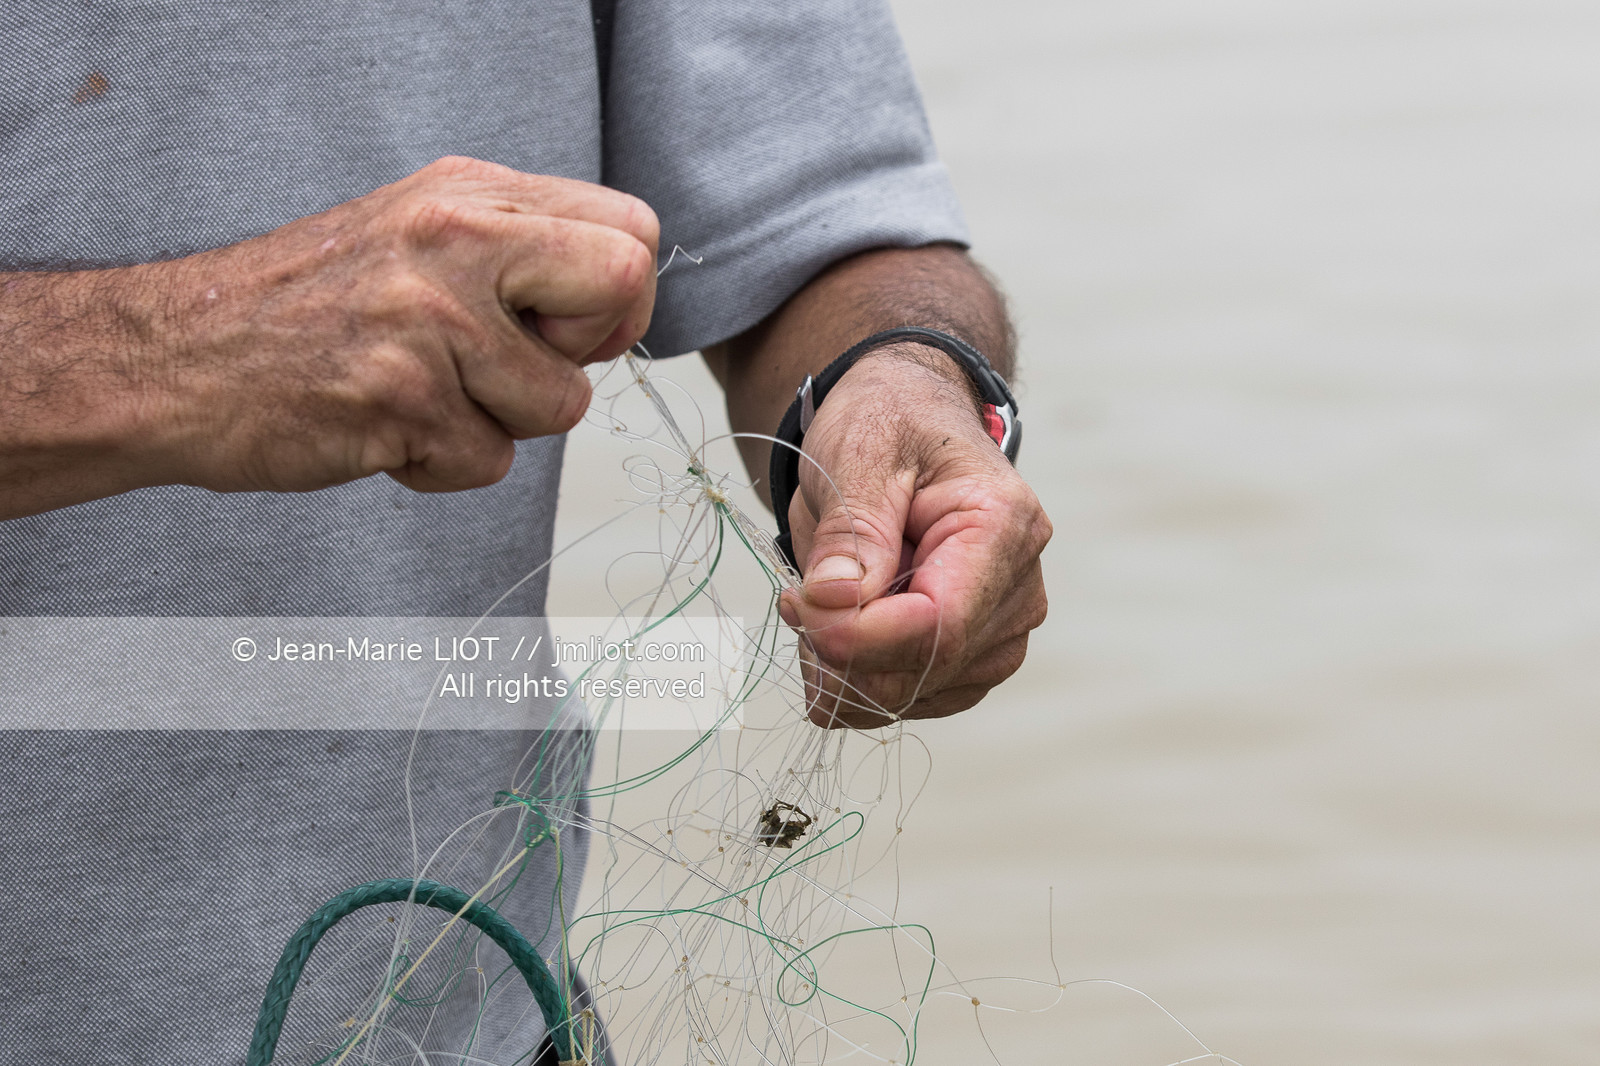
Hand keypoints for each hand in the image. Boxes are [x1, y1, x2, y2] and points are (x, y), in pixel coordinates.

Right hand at [119, 156, 655, 497]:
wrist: (175, 358)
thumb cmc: (303, 307)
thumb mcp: (415, 232)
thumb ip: (515, 249)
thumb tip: (617, 298)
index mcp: (468, 195)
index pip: (629, 228)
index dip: (618, 294)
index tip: (566, 326)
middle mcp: (456, 242)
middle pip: (621, 285)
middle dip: (586, 350)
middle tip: (516, 364)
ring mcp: (430, 321)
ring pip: (561, 404)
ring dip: (501, 423)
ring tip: (425, 396)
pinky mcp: (403, 401)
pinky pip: (490, 462)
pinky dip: (444, 465)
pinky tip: (386, 427)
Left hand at [777, 343, 1050, 727]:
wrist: (906, 421)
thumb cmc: (889, 423)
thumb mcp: (859, 453)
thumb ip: (851, 534)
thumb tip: (836, 606)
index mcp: (1004, 527)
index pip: (939, 625)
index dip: (859, 637)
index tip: (797, 604)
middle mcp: (1019, 590)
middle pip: (925, 670)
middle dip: (842, 649)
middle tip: (795, 596)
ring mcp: (1000, 633)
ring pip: (910, 696)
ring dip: (843, 665)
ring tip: (818, 596)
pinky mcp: (969, 659)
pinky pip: (903, 699)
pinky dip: (853, 676)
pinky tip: (833, 626)